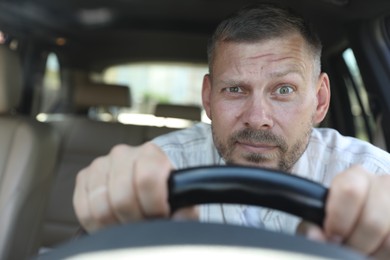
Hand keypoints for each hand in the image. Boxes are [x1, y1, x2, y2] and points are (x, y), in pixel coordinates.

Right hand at [73, 142, 197, 232]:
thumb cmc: (163, 194)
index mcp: (149, 153)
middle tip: (144, 224)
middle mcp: (122, 154)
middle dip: (134, 219)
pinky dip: (97, 224)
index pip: (147, 179)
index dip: (154, 206)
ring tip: (129, 224)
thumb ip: (185, 210)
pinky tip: (112, 222)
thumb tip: (179, 217)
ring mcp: (100, 164)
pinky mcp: (83, 178)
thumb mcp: (181, 201)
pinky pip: (84, 209)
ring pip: (101, 206)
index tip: (161, 215)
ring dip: (116, 224)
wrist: (144, 186)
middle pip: (122, 197)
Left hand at [297, 165, 389, 258]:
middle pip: (372, 220)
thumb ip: (313, 225)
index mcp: (356, 177)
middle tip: (344, 247)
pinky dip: (382, 255)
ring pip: (388, 238)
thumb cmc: (338, 219)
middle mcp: (383, 185)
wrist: (360, 222)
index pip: (350, 191)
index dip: (339, 218)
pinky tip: (373, 250)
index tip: (331, 235)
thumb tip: (315, 236)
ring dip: (369, 250)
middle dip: (355, 242)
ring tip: (359, 249)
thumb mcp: (321, 218)